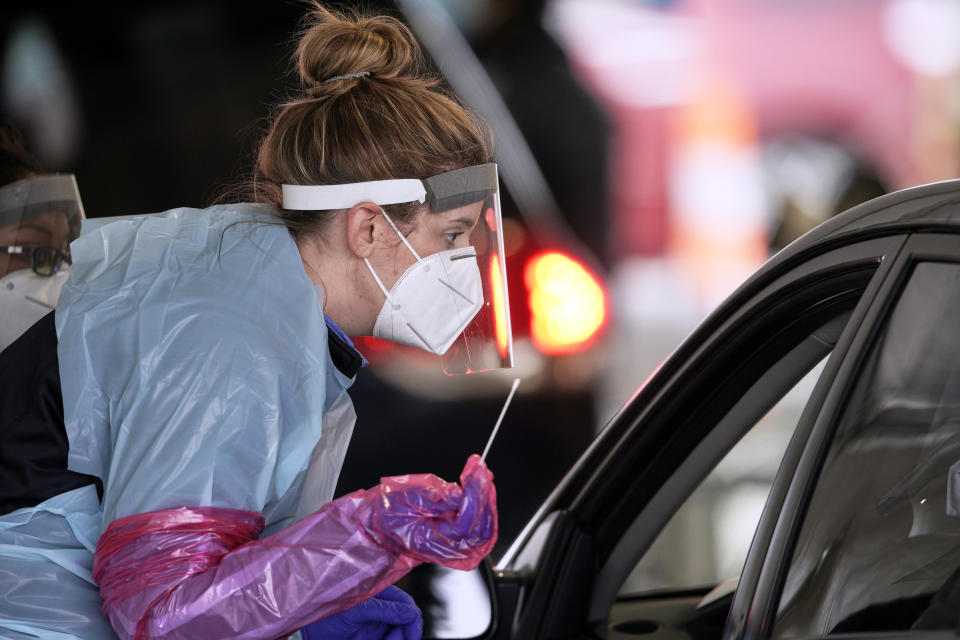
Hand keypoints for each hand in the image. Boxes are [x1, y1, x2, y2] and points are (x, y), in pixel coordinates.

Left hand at [301, 586, 421, 639]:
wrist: (304, 627)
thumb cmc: (325, 609)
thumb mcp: (356, 610)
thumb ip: (384, 609)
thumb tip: (410, 613)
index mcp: (381, 595)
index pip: (408, 607)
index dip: (413, 623)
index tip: (411, 638)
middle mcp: (381, 609)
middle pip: (405, 623)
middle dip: (403, 636)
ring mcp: (375, 624)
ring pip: (396, 634)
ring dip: (395, 639)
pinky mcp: (370, 637)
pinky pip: (387, 638)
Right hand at [370, 454, 497, 569]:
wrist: (384, 529)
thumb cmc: (389, 514)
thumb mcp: (407, 499)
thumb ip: (437, 499)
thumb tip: (461, 493)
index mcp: (431, 543)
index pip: (465, 524)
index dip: (473, 494)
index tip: (475, 469)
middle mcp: (447, 552)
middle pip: (481, 527)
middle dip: (483, 493)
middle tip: (479, 468)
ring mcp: (458, 551)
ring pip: (486, 529)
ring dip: (487, 498)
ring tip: (480, 473)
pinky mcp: (463, 543)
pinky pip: (483, 528)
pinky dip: (485, 506)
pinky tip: (481, 487)